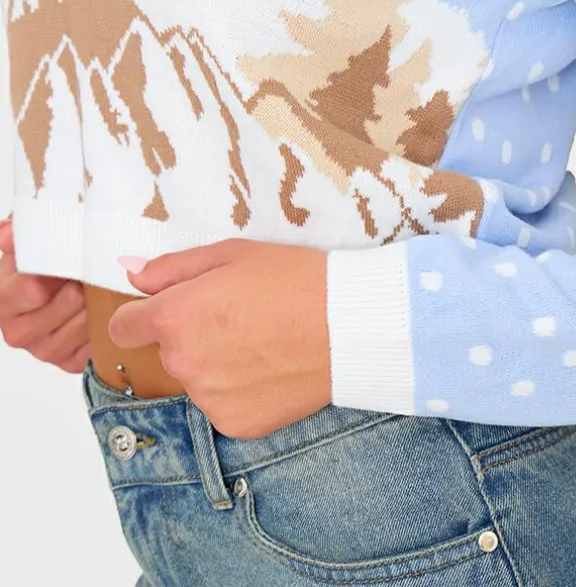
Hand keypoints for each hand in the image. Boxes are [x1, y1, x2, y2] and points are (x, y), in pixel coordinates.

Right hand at [0, 219, 90, 372]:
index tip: (73, 252)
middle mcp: (18, 333)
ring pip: (89, 318)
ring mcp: (44, 351)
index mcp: (3, 302)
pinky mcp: (69, 363)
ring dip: (99, 297)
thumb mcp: (22, 245)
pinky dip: (105, 318)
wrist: (48, 292)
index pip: (33, 289)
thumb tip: (9, 234)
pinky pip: (98, 339)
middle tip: (91, 264)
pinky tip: (101, 305)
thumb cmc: (35, 268)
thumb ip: (14, 235)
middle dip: (84, 279)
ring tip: (95, 282)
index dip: (59, 268)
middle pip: (70, 301)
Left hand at [108, 239, 331, 438]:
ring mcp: (208, 399)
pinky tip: (272, 368)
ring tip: (263, 341)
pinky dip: (241, 391)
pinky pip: (223, 405)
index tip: (168, 309)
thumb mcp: (231, 253)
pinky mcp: (235, 425)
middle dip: (192, 335)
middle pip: (168, 351)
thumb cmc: (293, 279)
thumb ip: (171, 267)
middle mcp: (182, 363)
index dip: (142, 314)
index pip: (123, 327)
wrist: (349, 325)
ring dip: (217, 364)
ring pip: (198, 379)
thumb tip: (129, 272)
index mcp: (173, 317)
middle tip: (239, 315)